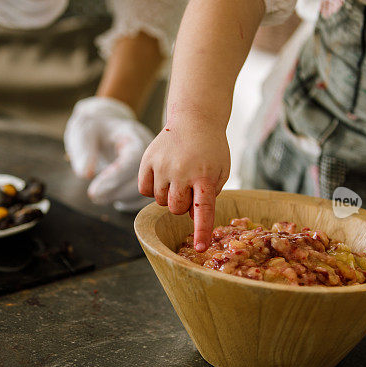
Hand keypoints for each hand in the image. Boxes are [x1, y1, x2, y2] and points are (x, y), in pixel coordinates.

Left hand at [65, 97, 153, 211]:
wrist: (106, 127)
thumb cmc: (94, 129)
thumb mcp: (83, 133)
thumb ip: (83, 151)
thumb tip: (86, 174)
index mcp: (133, 135)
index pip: (133, 159)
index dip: (115, 178)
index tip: (93, 192)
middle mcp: (149, 150)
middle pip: (145, 178)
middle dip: (118, 192)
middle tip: (94, 195)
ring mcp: (154, 164)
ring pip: (148, 190)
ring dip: (123, 198)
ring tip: (99, 195)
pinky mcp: (152, 177)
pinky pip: (147, 195)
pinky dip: (130, 200)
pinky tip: (112, 196)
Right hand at [138, 116, 229, 250]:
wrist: (195, 118)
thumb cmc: (211, 149)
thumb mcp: (221, 171)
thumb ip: (209, 196)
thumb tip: (188, 217)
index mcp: (205, 176)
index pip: (203, 210)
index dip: (201, 231)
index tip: (199, 248)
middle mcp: (182, 171)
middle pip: (175, 209)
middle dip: (182, 205)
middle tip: (189, 189)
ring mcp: (162, 165)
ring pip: (160, 201)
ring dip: (169, 196)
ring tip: (178, 179)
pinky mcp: (148, 159)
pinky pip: (144, 189)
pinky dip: (153, 188)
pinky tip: (163, 176)